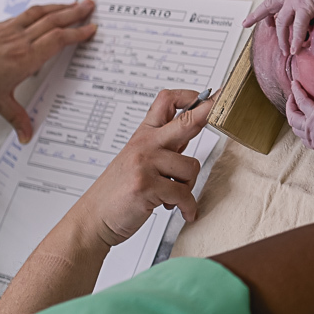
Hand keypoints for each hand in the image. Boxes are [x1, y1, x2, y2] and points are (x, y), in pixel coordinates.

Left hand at [0, 0, 96, 142]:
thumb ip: (17, 117)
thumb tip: (27, 135)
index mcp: (24, 59)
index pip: (57, 41)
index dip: (77, 33)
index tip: (91, 28)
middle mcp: (18, 41)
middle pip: (53, 22)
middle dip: (74, 13)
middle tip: (91, 6)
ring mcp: (8, 30)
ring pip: (40, 14)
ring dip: (60, 7)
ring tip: (74, 3)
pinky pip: (25, 14)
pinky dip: (40, 10)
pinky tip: (45, 10)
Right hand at [73, 89, 212, 246]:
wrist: (92, 218)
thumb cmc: (118, 191)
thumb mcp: (138, 159)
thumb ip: (165, 145)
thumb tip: (193, 128)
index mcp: (144, 135)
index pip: (166, 101)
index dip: (190, 96)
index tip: (209, 95)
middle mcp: (145, 145)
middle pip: (185, 121)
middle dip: (207, 112)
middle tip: (220, 105)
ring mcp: (145, 164)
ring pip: (191, 168)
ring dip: (188, 186)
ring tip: (172, 195)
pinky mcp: (146, 187)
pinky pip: (184, 195)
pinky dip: (187, 207)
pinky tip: (183, 212)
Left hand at [243, 0, 313, 54]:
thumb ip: (308, 5)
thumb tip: (309, 17)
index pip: (272, 2)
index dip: (263, 11)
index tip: (255, 19)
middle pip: (268, 8)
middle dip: (256, 16)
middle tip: (245, 24)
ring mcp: (295, 1)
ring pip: (282, 23)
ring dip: (282, 39)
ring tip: (286, 52)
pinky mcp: (305, 7)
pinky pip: (298, 27)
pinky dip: (296, 39)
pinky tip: (296, 50)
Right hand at [286, 80, 313, 156]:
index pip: (301, 136)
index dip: (299, 129)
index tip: (302, 123)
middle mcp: (308, 135)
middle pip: (293, 124)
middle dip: (291, 113)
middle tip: (292, 105)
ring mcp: (308, 124)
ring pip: (293, 113)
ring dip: (291, 103)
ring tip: (292, 94)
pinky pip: (301, 100)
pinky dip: (297, 91)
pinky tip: (295, 84)